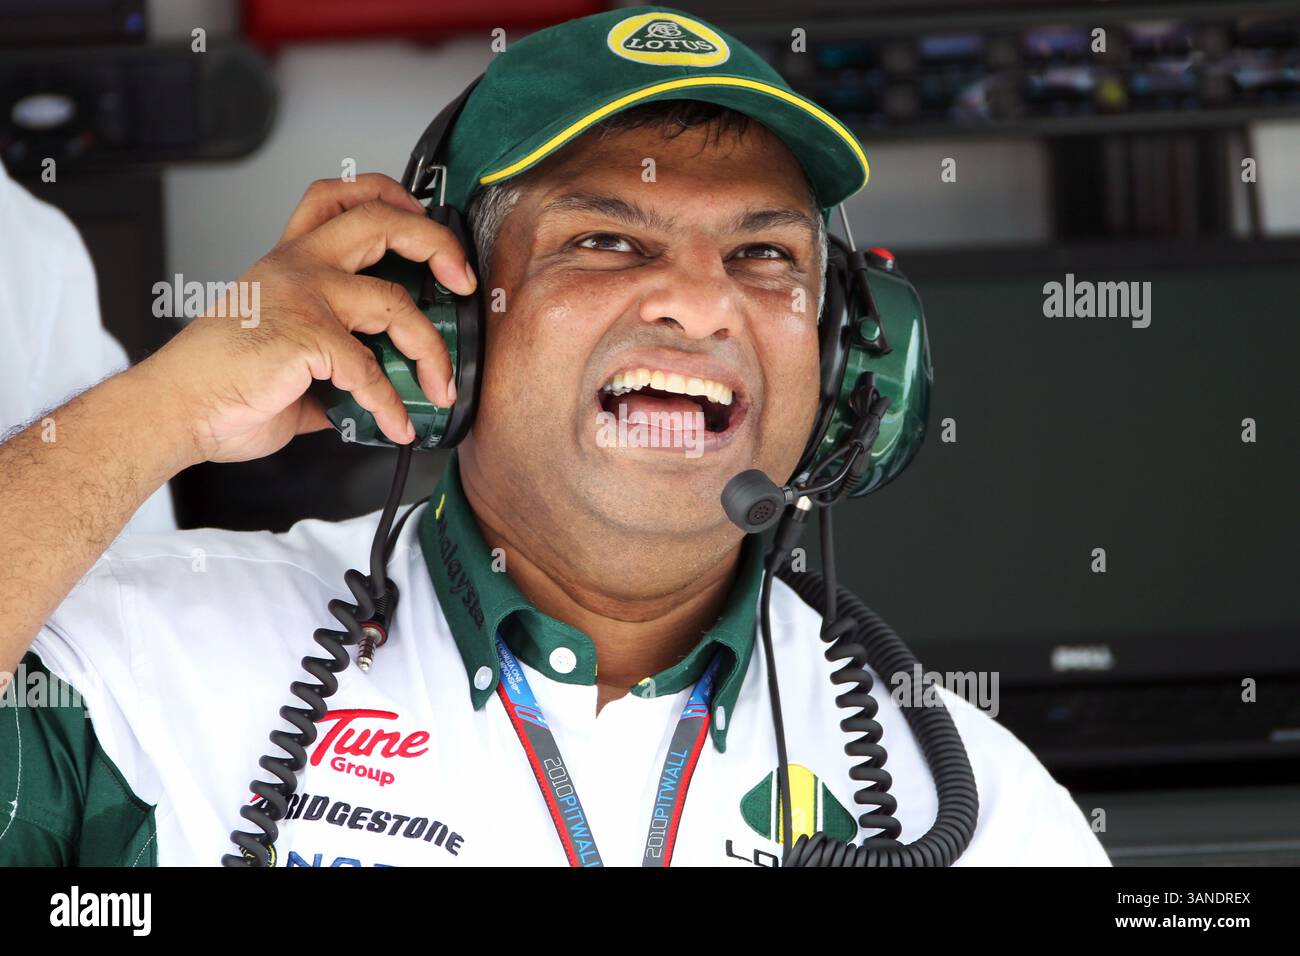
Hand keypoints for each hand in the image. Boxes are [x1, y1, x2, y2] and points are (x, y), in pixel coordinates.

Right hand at [135, 173, 475, 463]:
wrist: (175, 407)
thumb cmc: (220, 383)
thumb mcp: (284, 354)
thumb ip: (331, 360)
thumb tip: (370, 390)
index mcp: (290, 262)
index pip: (339, 198)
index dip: (390, 197)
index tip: (424, 220)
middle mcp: (297, 267)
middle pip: (379, 221)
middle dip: (437, 244)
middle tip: (463, 282)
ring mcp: (302, 298)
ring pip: (394, 302)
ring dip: (432, 349)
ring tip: (441, 386)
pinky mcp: (306, 338)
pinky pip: (370, 370)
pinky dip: (391, 404)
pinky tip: (397, 425)